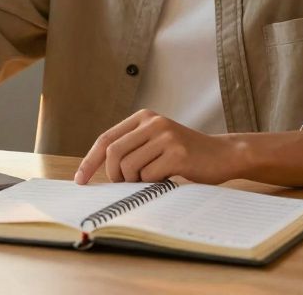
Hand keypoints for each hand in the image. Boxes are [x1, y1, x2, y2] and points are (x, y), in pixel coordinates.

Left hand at [74, 109, 241, 184]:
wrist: (223, 155)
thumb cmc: (184, 155)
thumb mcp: (155, 143)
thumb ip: (132, 149)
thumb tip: (99, 171)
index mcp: (143, 117)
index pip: (106, 139)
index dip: (90, 161)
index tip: (80, 180)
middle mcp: (153, 122)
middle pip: (113, 153)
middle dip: (114, 175)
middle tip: (125, 185)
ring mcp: (166, 136)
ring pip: (130, 166)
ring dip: (135, 181)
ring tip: (152, 179)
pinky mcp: (178, 153)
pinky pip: (149, 175)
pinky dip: (152, 184)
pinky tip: (167, 178)